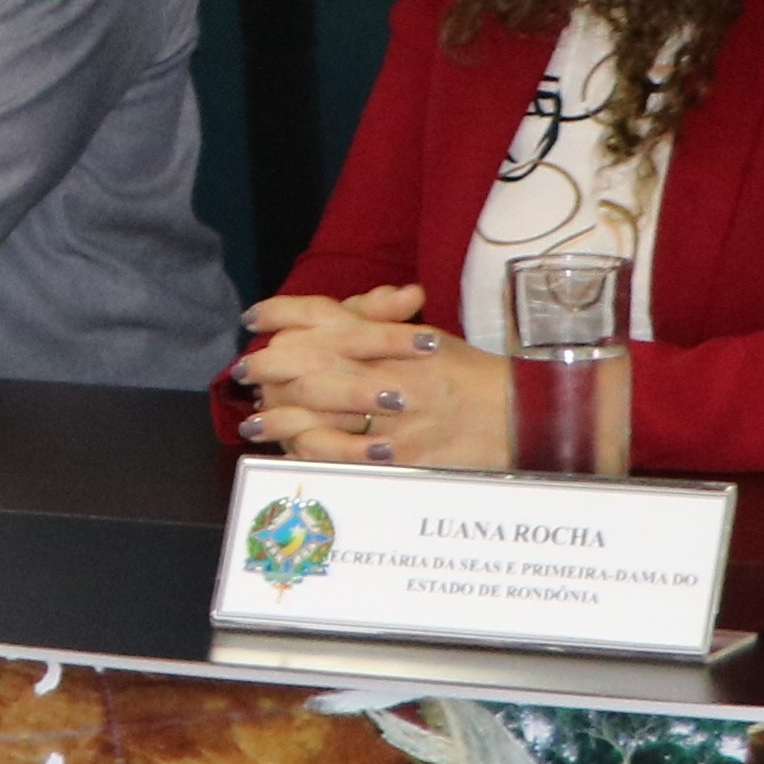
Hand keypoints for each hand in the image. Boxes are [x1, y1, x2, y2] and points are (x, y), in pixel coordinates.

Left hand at [232, 283, 521, 468]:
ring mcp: (396, 414)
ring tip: (255, 420)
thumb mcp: (425, 340)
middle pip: (311, 360)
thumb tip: (342, 309)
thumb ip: (381, 323)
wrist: (521, 417)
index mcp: (394, 336)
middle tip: (242, 372)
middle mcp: (391, 369)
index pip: (326, 314)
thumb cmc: (469, 376)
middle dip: (268, 367)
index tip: (252, 319)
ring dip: (279, 415)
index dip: (281, 313)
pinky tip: (288, 451)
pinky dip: (310, 451)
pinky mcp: (403, 455)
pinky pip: (344, 454)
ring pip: (320, 408)